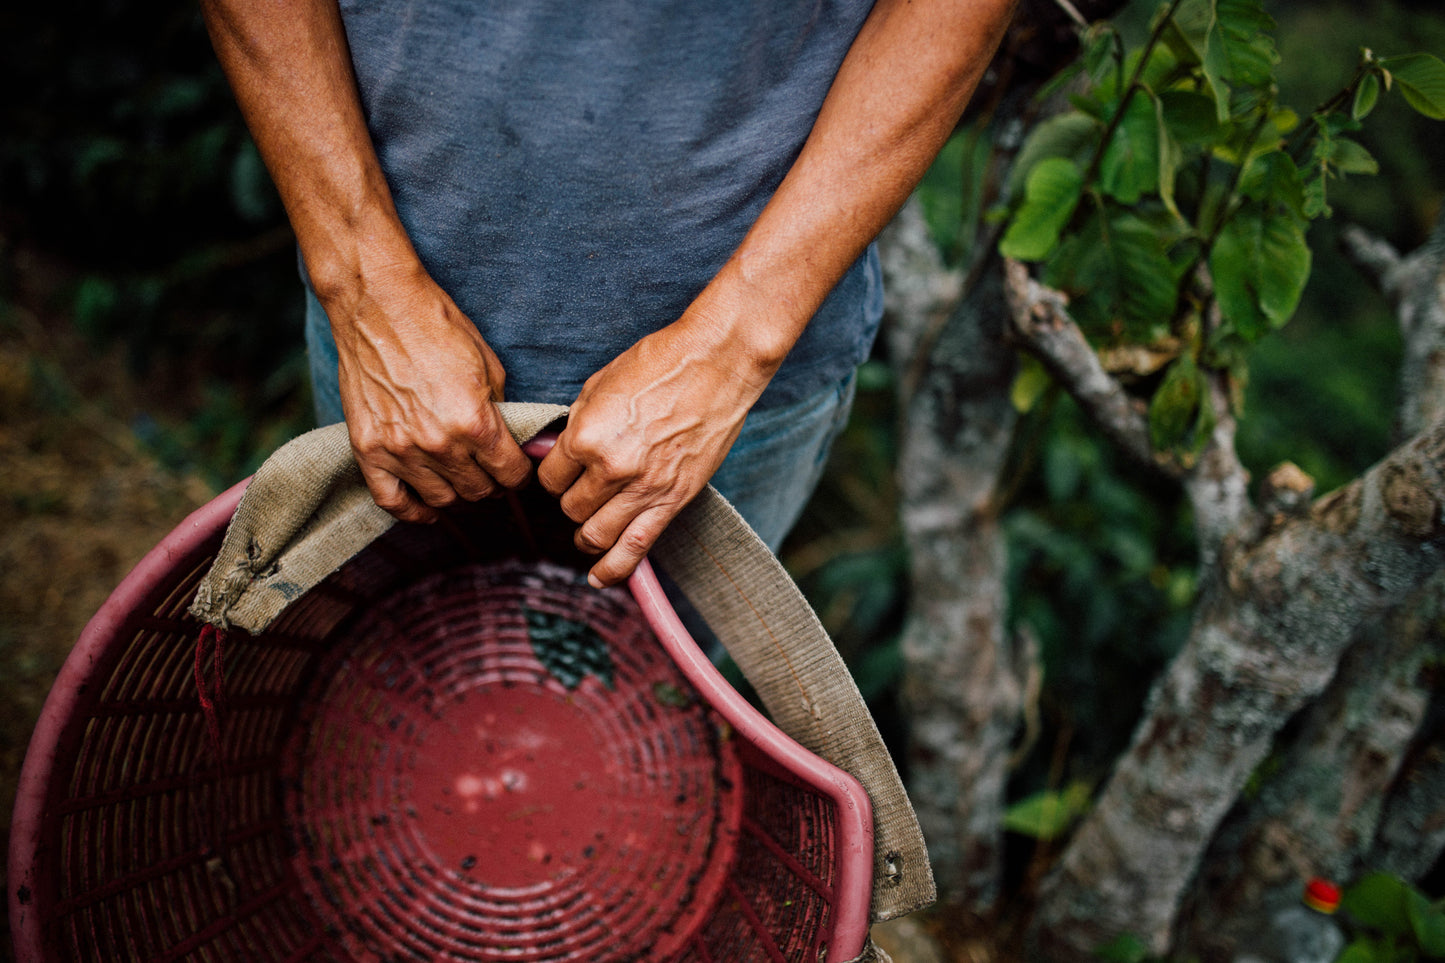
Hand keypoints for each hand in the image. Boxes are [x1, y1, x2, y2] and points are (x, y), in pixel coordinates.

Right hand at [328, 262, 532, 522]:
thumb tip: (516, 441)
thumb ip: (502, 411)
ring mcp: (400, 450)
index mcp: (476, 423)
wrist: (378, 304)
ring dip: (458, 494)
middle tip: (490, 471)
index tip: (517, 469)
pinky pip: (390, 500)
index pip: (510, 474)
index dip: (519, 474)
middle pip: (479, 491)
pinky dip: (412, 511)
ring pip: (441, 500)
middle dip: (492, 483)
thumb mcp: (489, 366)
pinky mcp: (368, 449)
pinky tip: (426, 508)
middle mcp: (439, 444)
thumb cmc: (437, 326)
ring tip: (462, 480)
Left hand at [537, 318, 770, 586]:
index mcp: (586, 436)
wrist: (717, 363)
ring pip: (596, 534)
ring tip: (587, 532)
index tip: (562, 471)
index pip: (549, 478)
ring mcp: (644, 488)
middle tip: (582, 490)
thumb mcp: (600, 384)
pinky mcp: (673, 500)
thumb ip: (578, 424)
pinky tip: (600, 578)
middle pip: (571, 507)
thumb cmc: (660, 363)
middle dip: (571, 500)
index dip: (553, 475)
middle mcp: (611, 468)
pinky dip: (614, 569)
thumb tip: (563, 449)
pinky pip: (636, 548)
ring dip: (587, 535)